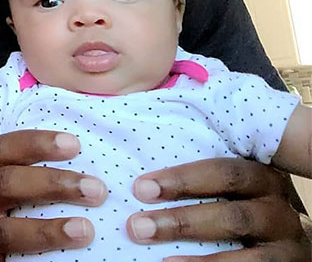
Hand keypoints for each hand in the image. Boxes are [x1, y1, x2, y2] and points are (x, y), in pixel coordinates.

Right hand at [0, 130, 106, 260]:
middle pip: (5, 183)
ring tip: (85, 230)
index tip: (74, 145)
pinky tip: (64, 257)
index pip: (5, 149)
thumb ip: (56, 179)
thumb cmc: (31, 217)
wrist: (15, 256)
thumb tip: (94, 171)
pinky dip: (35, 255)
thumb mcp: (35, 192)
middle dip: (52, 184)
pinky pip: (3, 259)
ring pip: (4, 229)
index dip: (36, 144)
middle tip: (95, 190)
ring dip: (47, 230)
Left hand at [126, 158, 309, 260]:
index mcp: (261, 178)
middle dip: (183, 222)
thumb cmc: (242, 204)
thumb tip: (138, 173)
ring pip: (250, 257)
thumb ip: (197, 178)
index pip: (224, 173)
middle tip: (138, 227)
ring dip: (203, 261)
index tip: (141, 189)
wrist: (281, 241)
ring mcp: (288, 246)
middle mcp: (279, 210)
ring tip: (162, 261)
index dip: (182, 180)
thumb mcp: (230, 186)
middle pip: (233, 216)